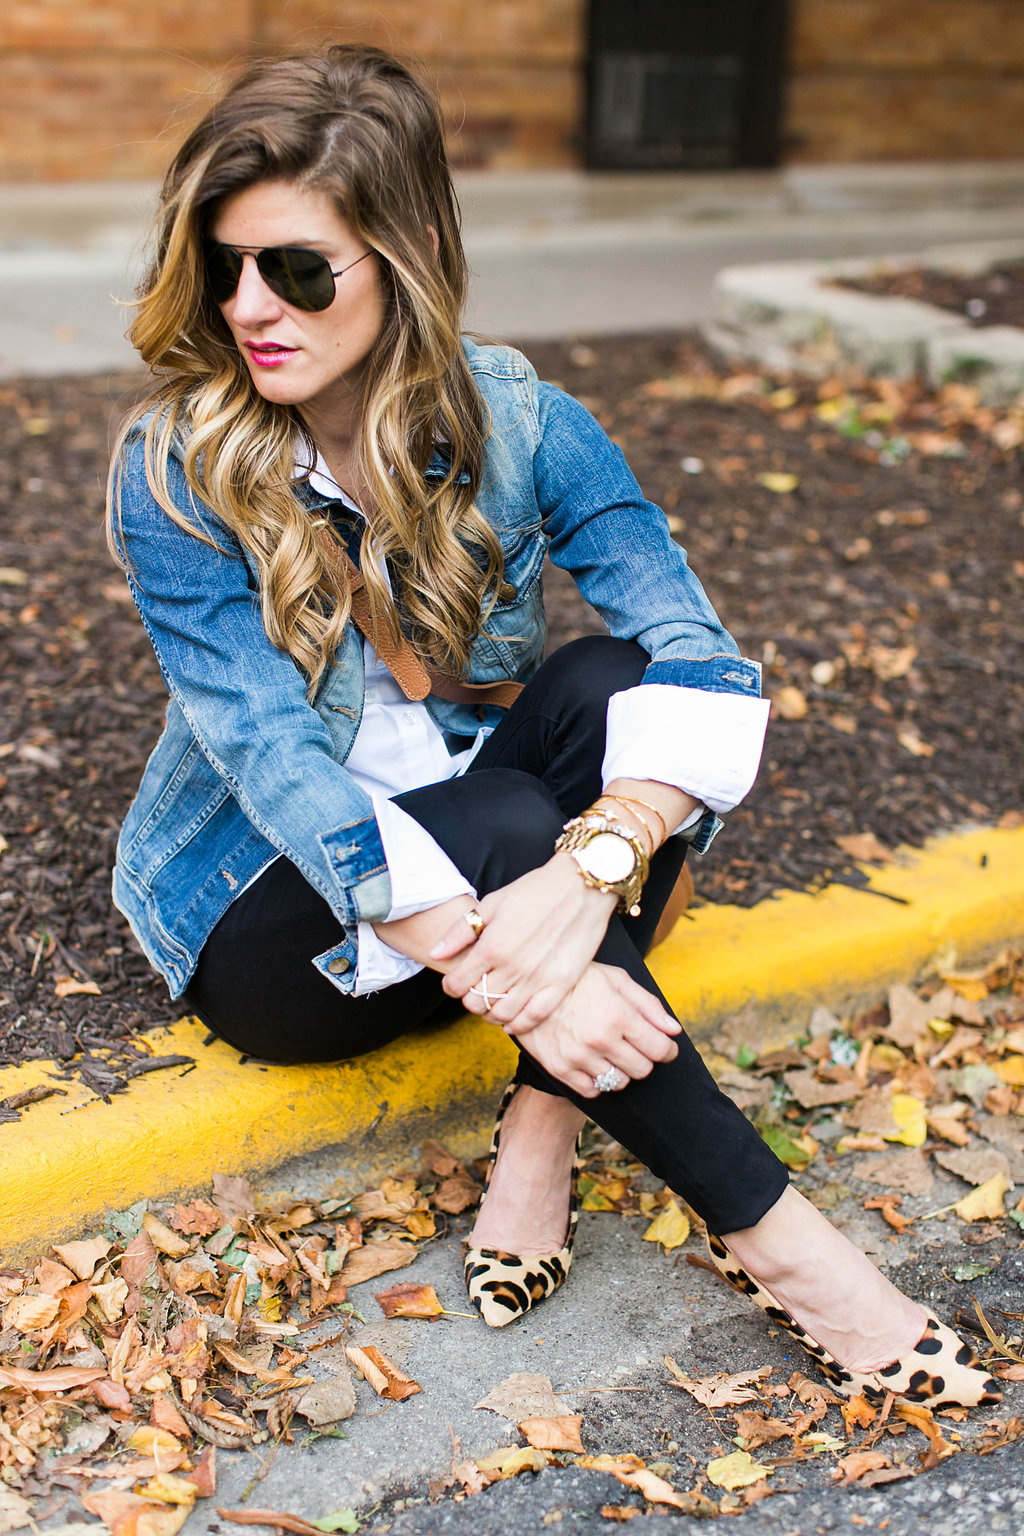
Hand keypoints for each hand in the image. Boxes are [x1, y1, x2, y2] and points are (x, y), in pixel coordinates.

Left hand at [429, 854, 617, 1031]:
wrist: (581, 885)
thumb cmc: (535, 890)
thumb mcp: (493, 903)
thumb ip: (462, 931)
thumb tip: (436, 953)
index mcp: (492, 945)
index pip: (457, 984)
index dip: (451, 986)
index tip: (455, 982)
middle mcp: (513, 967)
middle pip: (477, 1002)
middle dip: (470, 999)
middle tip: (475, 990)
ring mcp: (538, 978)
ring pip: (502, 1015)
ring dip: (491, 1013)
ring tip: (493, 1003)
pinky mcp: (561, 984)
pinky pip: (533, 1017)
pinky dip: (518, 1024)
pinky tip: (513, 1019)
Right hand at [514, 962, 679, 1098]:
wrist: (529, 987)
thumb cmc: (580, 979)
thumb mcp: (617, 980)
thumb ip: (649, 1005)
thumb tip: (674, 1030)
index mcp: (619, 1016)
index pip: (660, 1050)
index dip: (667, 1050)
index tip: (664, 1046)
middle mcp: (601, 1040)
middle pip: (642, 1070)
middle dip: (644, 1058)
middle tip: (633, 1045)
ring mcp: (579, 1057)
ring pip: (619, 1082)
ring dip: (621, 1069)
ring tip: (611, 1051)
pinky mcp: (561, 1070)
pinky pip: (593, 1091)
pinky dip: (597, 1080)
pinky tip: (592, 1061)